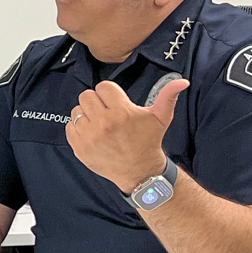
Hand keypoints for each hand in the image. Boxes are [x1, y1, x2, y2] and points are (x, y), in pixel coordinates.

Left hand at [66, 78, 187, 192]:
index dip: (109, 93)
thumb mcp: (161, 118)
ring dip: (86, 114)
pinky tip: (91, 133)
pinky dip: (78, 128)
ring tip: (99, 123)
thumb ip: (168, 96)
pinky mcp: (80, 148)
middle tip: (105, 112)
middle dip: (96, 101)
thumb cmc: (148, 142)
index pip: (103, 87)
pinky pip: (69, 126)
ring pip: (76, 110)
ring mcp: (89, 136)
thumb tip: (182, 81)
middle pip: (86, 95)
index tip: (115, 102)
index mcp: (121, 113)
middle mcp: (103, 123)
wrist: (139, 171)